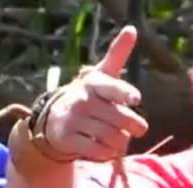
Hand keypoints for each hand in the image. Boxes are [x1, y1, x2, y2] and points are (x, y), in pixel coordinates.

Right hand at [41, 25, 149, 161]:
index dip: (124, 93)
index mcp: (94, 83)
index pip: (111, 87)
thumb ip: (118, 55)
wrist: (56, 120)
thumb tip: (132, 29)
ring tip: (120, 138)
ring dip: (122, 142)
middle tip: (137, 128)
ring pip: (113, 138)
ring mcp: (74, 119)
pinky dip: (108, 154)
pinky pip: (100, 152)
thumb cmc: (90, 96)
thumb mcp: (102, 75)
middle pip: (121, 120)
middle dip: (134, 126)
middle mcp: (83, 100)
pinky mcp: (68, 139)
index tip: (136, 98)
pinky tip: (105, 147)